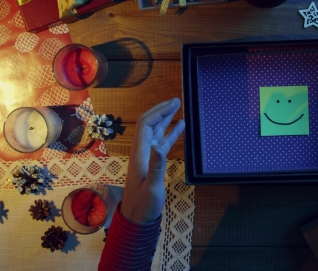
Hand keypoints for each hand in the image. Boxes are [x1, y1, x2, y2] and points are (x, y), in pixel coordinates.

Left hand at [120, 98, 184, 223]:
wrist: (137, 217)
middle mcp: (142, 150)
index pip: (146, 124)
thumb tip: (158, 146)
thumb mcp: (151, 187)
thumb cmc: (143, 204)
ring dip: (165, 118)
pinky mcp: (154, 161)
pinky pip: (162, 142)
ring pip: (156, 130)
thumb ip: (156, 166)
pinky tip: (180, 126)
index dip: (159, 112)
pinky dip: (171, 132)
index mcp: (139, 153)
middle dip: (161, 110)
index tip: (173, 104)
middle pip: (149, 123)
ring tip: (178, 107)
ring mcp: (148, 155)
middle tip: (177, 100)